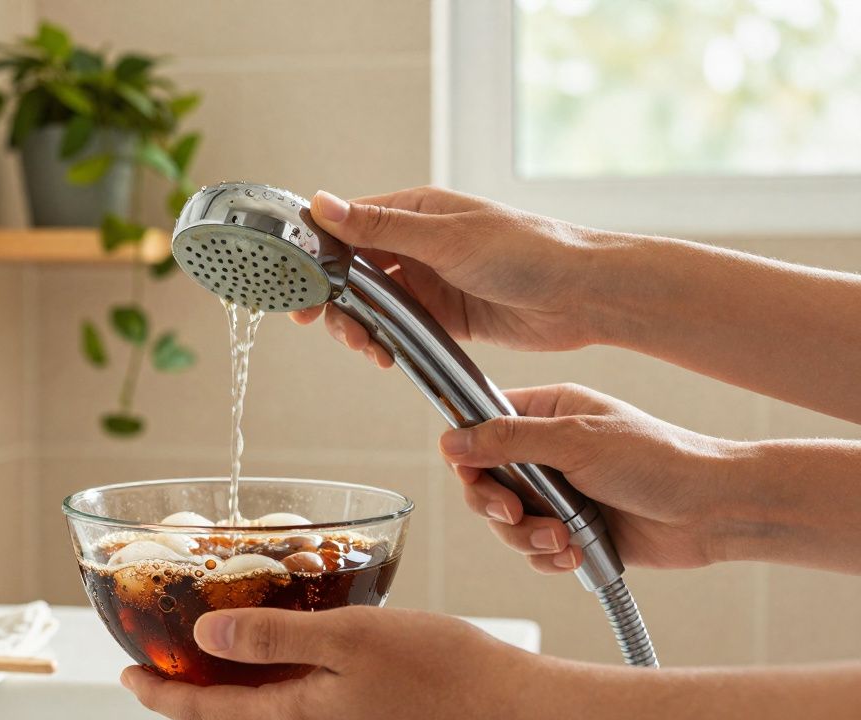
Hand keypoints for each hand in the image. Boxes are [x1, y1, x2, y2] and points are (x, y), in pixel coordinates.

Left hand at [121, 606, 553, 719]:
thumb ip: (274, 635)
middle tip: (157, 666)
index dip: (158, 694)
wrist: (514, 715)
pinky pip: (298, 710)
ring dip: (228, 691)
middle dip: (187, 694)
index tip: (125, 675)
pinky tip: (285, 656)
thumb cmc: (446, 676)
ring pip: (262, 716)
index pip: (204, 713)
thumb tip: (205, 633)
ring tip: (211, 656)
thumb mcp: (349, 638)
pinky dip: (272, 686)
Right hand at [291, 187, 625, 366]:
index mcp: (414, 211)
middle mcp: (416, 244)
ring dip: (358, 327)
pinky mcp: (443, 316)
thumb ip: (380, 227)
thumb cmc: (526, 250)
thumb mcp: (445, 238)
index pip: (346, 226)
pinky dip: (383, 342)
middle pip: (351, 272)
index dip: (315, 255)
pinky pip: (398, 329)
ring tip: (366, 348)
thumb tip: (322, 204)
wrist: (584, 295)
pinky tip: (384, 356)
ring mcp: (429, 282)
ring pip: (371, 305)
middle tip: (323, 325)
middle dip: (334, 300)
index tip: (295, 284)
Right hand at [437, 383, 736, 572]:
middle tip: (515, 514)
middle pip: (484, 482)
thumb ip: (508, 440)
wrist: (712, 510)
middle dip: (496, 506)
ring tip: (564, 538)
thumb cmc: (656, 460)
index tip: (474, 476)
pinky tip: (576, 553)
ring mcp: (557, 494)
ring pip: (505, 523)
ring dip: (527, 537)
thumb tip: (450, 441)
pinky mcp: (571, 530)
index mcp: (547, 413)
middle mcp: (546, 452)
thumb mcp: (575, 441)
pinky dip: (548, 557)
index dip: (468, 454)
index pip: (480, 426)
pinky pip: (533, 550)